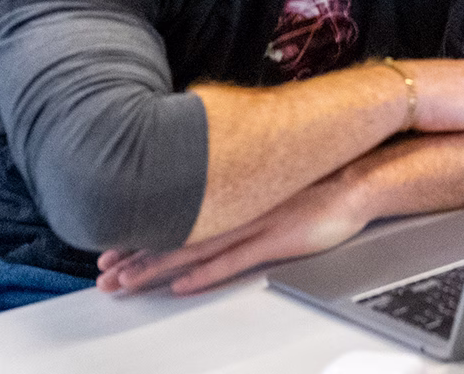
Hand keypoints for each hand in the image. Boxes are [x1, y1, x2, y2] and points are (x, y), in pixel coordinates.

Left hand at [98, 166, 373, 295]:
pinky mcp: (278, 240)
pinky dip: (205, 273)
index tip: (110, 248)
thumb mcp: (269, 178)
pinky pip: (235, 260)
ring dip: (156, 267)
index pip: (175, 216)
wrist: (360, 179)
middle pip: (176, 235)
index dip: (139, 234)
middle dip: (135, 256)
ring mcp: (256, 222)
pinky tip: (181, 285)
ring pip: (195, 248)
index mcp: (232, 192)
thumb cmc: (319, 181)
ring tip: (124, 283)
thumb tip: (209, 198)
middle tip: (103, 274)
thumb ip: (239, 189)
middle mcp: (237, 206)